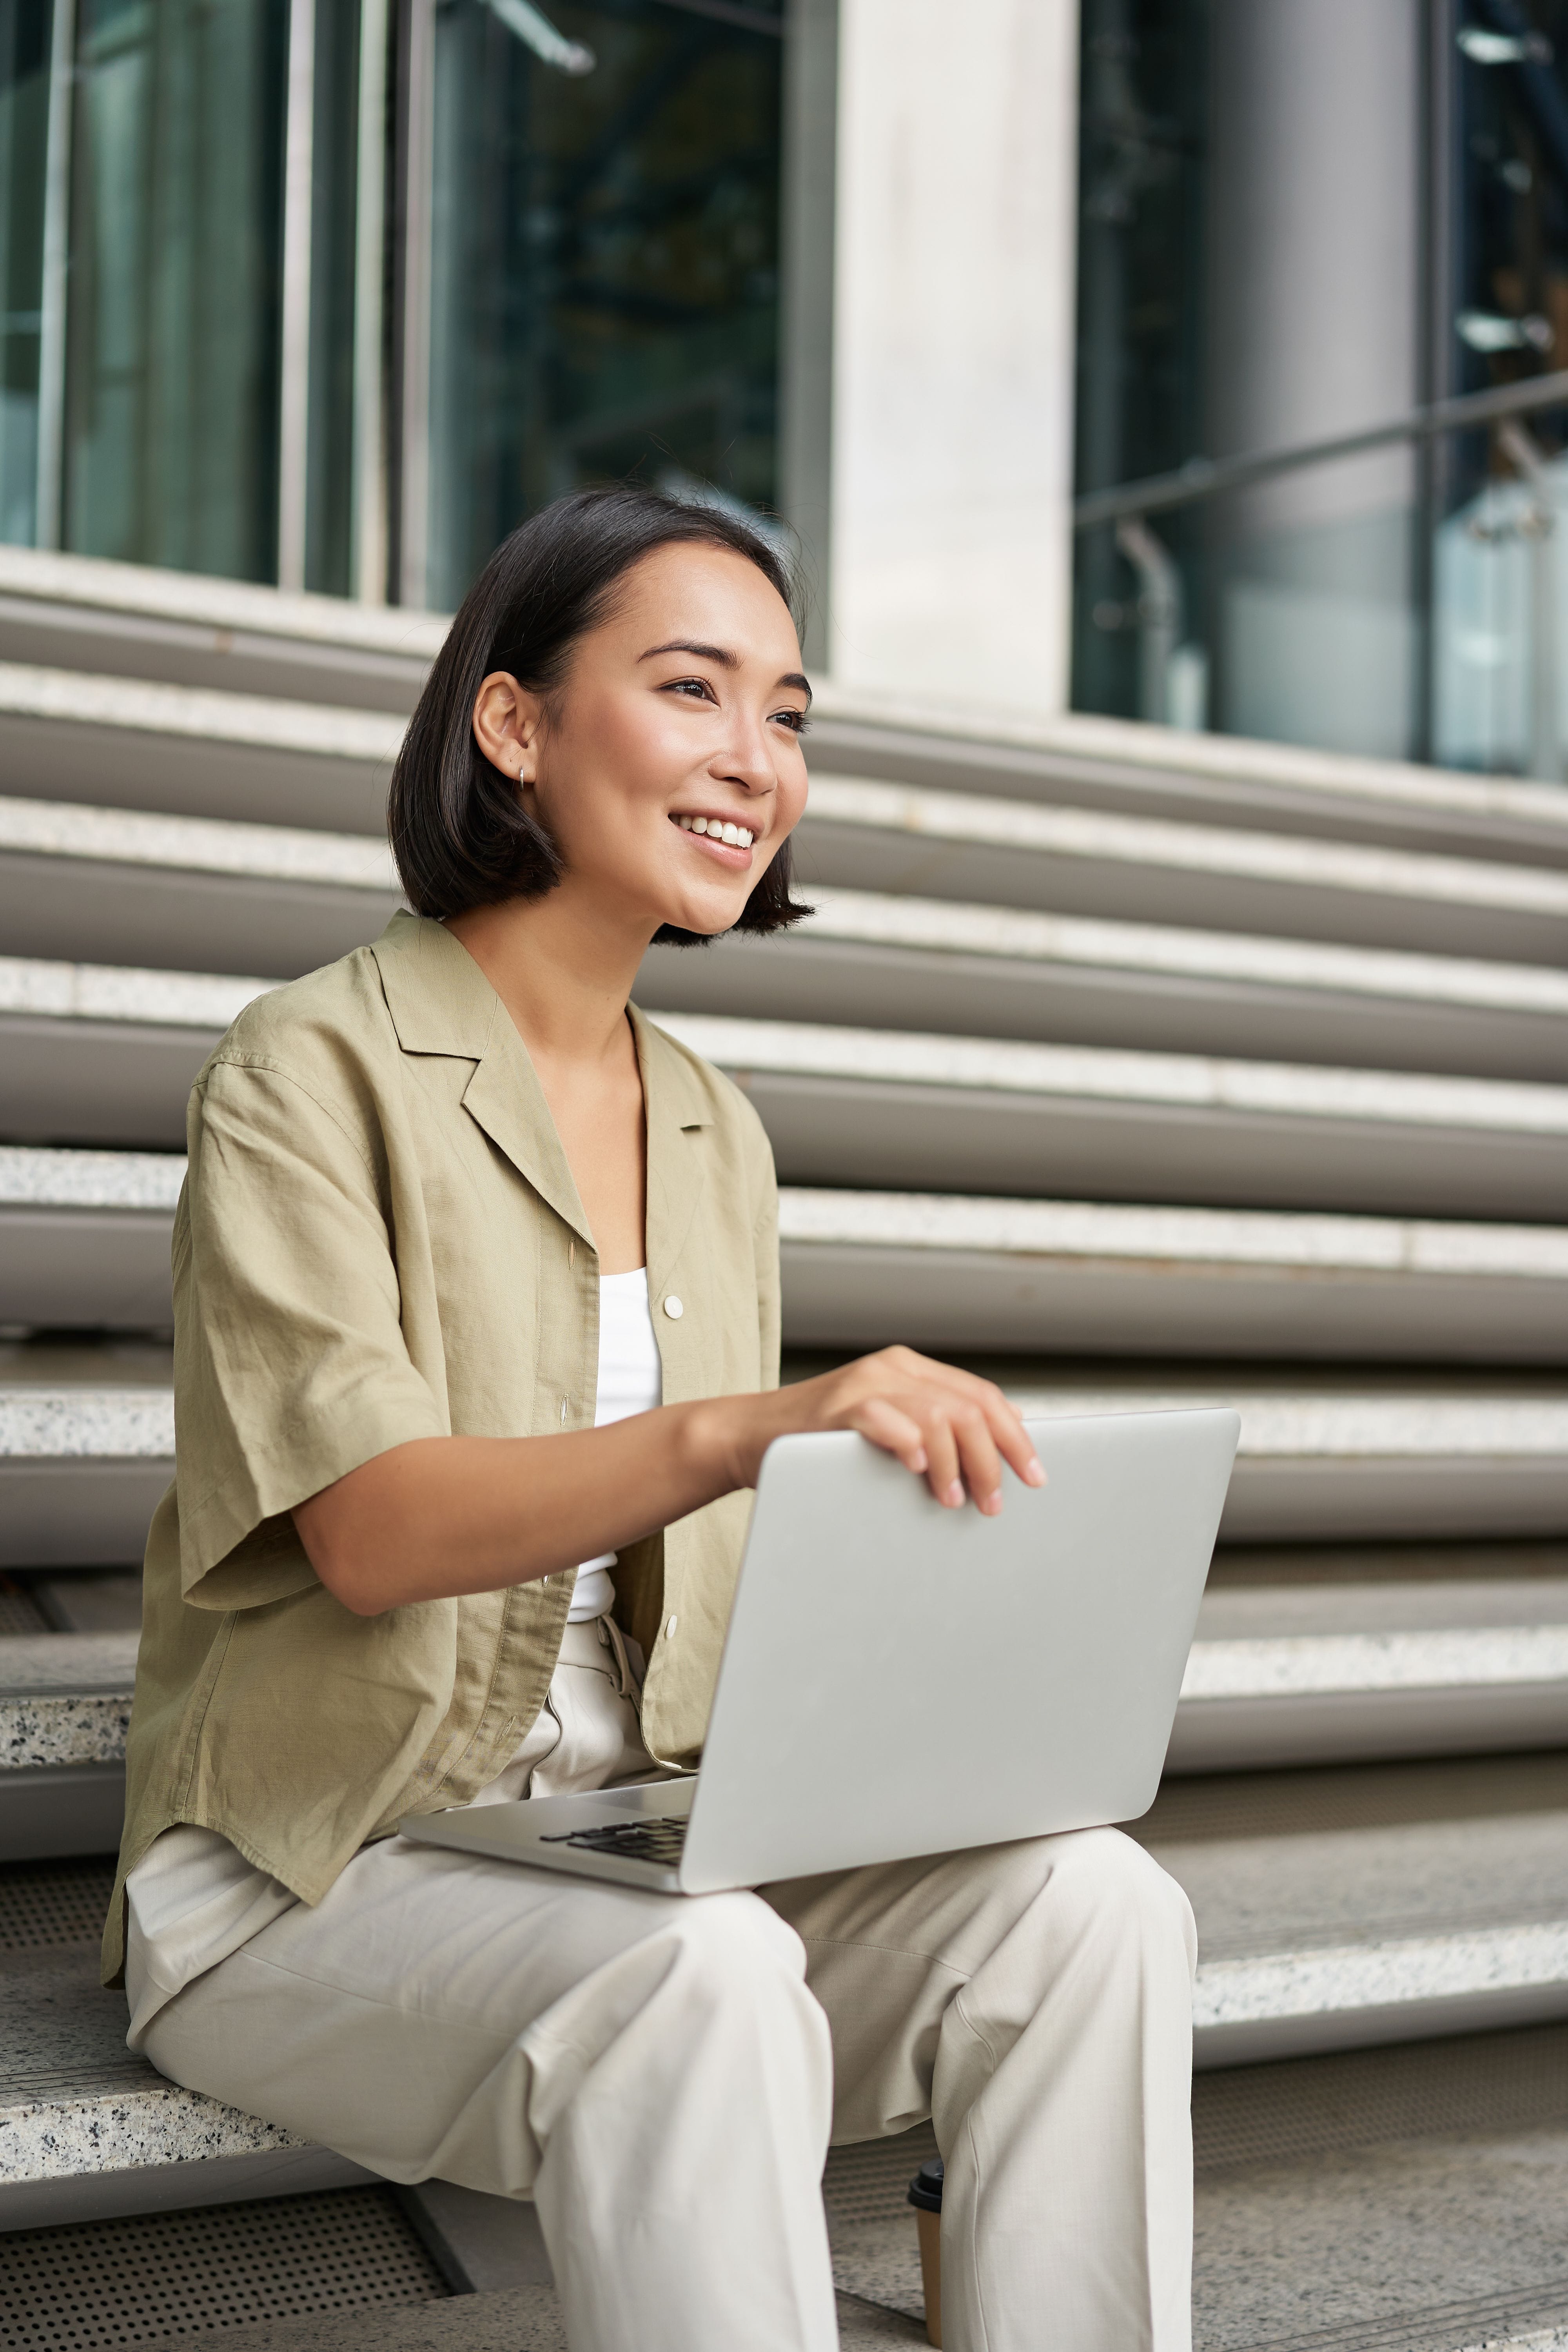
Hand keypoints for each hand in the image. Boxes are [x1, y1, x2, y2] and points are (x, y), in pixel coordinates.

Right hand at [723, 1346, 1045, 1513]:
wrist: (750, 1436)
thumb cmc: (822, 1445)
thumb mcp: (886, 1430)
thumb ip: (929, 1433)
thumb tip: (989, 1464)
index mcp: (911, 1370)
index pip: (981, 1396)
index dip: (1015, 1436)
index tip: (1035, 1475)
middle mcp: (893, 1368)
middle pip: (968, 1407)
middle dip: (995, 1458)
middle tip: (997, 1501)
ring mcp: (864, 1383)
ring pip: (938, 1415)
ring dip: (957, 1463)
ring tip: (957, 1500)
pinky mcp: (837, 1407)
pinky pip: (885, 1419)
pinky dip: (909, 1443)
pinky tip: (920, 1469)